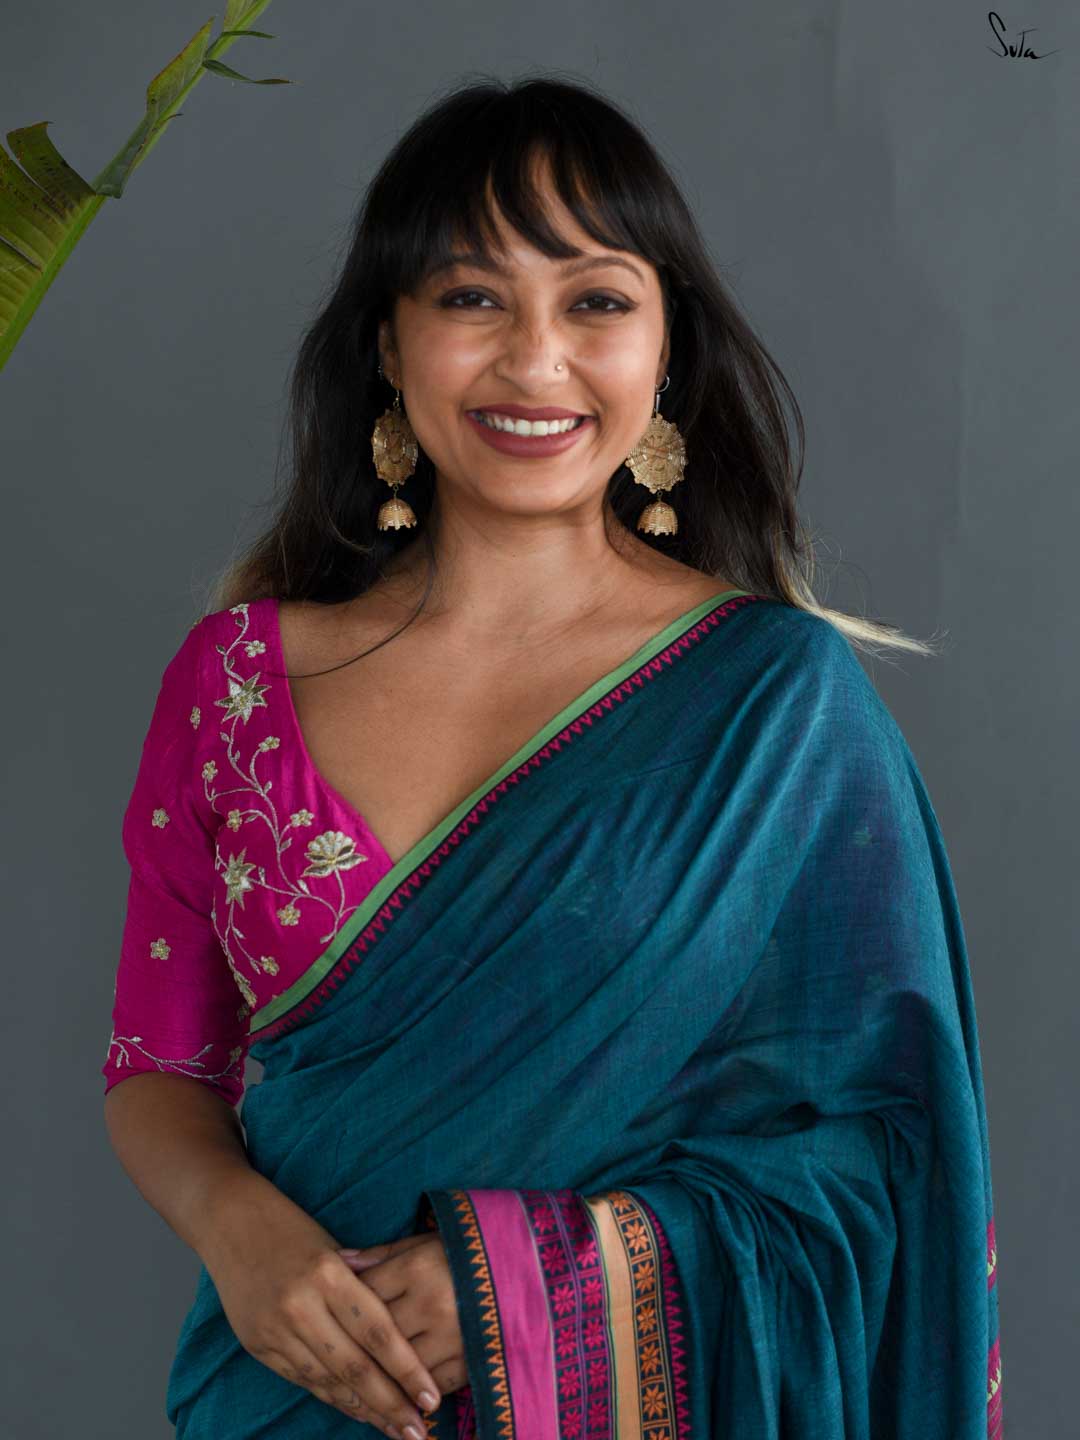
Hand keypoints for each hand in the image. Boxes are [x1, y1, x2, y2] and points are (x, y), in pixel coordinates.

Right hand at [202, 1185, 440, 1437]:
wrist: (229, 1219)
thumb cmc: (293, 1227)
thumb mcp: (334, 1248)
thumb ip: (361, 1289)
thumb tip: (399, 1337)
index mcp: (328, 1273)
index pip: (377, 1331)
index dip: (406, 1369)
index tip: (431, 1396)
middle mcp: (301, 1305)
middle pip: (354, 1367)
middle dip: (390, 1403)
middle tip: (418, 1431)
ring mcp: (274, 1328)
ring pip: (327, 1380)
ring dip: (362, 1409)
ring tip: (392, 1428)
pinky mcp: (256, 1343)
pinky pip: (301, 1379)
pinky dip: (331, 1397)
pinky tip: (355, 1410)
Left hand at [338, 1233, 467, 1399]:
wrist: (531, 1267)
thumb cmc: (468, 1252)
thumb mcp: (426, 1242)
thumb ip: (383, 1254)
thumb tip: (341, 1260)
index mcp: (418, 1267)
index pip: (365, 1292)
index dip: (344, 1305)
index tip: (332, 1313)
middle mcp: (431, 1303)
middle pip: (377, 1334)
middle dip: (356, 1345)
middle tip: (336, 1356)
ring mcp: (451, 1337)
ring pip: (399, 1366)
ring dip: (382, 1376)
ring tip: (363, 1381)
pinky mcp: (470, 1361)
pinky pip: (430, 1384)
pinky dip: (415, 1390)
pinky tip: (401, 1392)